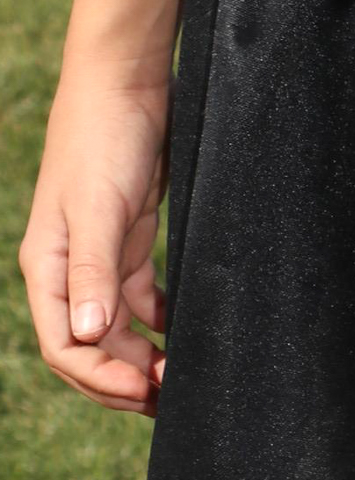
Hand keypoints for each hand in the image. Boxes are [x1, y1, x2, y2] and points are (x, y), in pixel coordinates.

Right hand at [20, 66, 169, 411]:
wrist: (128, 80)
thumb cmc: (103, 138)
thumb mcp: (98, 206)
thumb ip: (94, 270)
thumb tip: (90, 335)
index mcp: (49, 269)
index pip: (66, 346)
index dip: (102, 378)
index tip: (145, 390)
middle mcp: (70, 268)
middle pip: (90, 345)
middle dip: (123, 377)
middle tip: (168, 399)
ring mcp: (100, 253)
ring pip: (117, 324)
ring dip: (143, 353)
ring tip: (178, 375)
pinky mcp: (130, 234)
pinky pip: (140, 292)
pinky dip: (157, 315)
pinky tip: (180, 328)